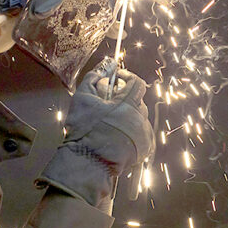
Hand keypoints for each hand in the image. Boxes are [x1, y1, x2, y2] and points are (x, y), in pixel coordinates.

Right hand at [37, 65, 153, 207]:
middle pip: (138, 100)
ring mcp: (144, 133)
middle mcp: (141, 116)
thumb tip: (106, 64)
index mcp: (129, 102)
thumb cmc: (85, 130)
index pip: (136, 82)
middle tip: (107, 104)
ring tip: (109, 122)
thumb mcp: (83, 98)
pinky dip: (130, 131)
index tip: (115, 80)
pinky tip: (115, 136)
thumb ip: (94, 77)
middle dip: (124, 99)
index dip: (126, 78)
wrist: (88, 163)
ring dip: (127, 115)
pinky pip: (140, 133)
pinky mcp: (145, 147)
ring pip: (139, 117)